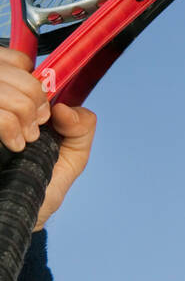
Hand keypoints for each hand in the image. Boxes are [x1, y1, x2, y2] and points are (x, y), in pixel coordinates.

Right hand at [0, 47, 95, 231]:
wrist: (12, 221)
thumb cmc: (39, 188)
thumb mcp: (71, 157)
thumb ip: (81, 127)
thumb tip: (62, 108)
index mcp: (11, 99)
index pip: (11, 59)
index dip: (29, 74)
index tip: (44, 107)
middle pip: (6, 69)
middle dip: (31, 98)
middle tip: (36, 129)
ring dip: (20, 113)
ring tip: (23, 141)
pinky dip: (8, 126)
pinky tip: (12, 145)